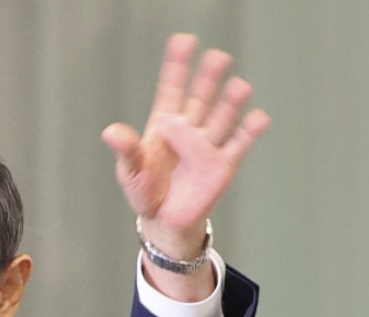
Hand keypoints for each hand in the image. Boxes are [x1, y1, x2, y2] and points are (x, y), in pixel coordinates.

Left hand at [101, 34, 269, 264]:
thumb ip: (126, 150)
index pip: (172, 89)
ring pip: (222, 117)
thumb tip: (110, 132)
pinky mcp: (223, 165)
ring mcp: (208, 145)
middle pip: (201, 98)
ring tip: (239, 87)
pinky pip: (239, 144)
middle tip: (218, 57)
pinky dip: (250, 131)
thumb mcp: (130, 172)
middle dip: (209, 78)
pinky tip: (258, 118)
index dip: (178, 66)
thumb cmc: (146, 192)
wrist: (164, 222)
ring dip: (231, 103)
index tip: (184, 41)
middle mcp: (190, 129)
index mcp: (165, 124)